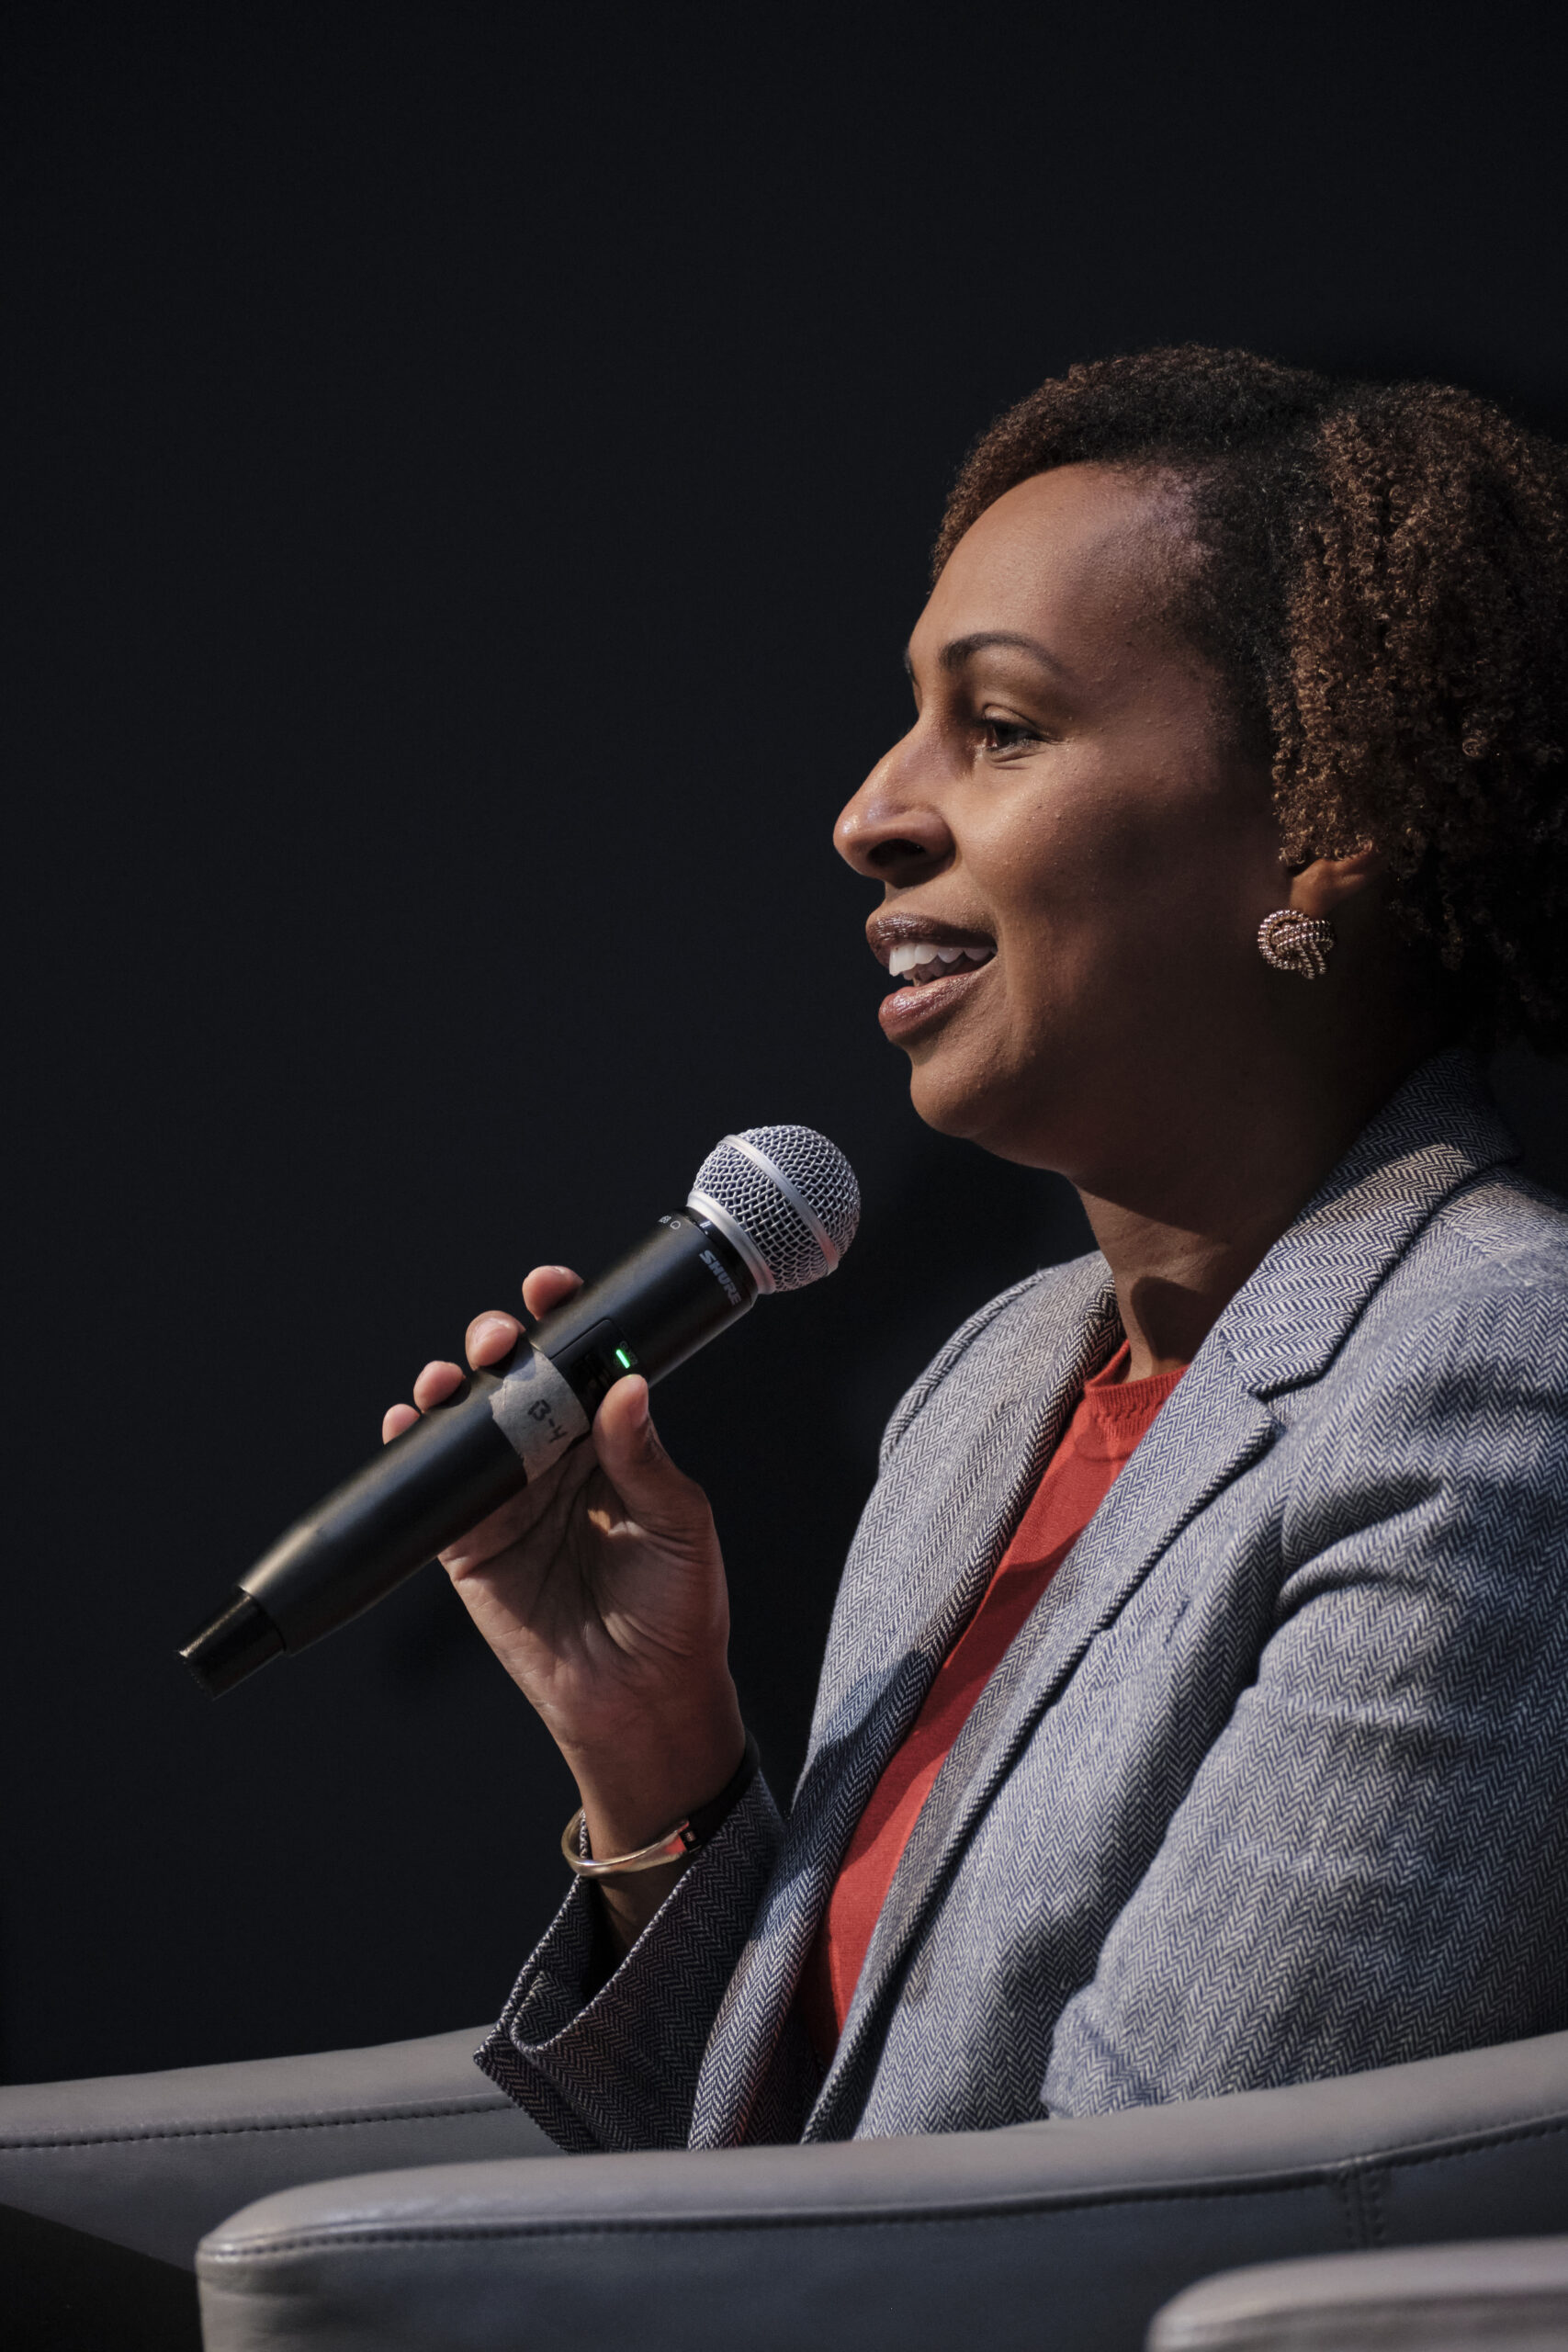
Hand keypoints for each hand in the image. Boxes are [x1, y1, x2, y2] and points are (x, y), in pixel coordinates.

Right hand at [383, 1267, 744, 1942]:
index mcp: (612, 1441)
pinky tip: (408, 1424)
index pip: (582, 1362)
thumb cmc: (677, 1612)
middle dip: (498, 1344)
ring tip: (451, 1379)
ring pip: (468, 1422)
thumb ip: (643, 1457)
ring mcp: (509, 1496)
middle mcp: (556, 1458)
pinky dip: (413, 1450)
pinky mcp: (469, 1542)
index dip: (562, 1318)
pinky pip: (433, 1488)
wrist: (639, 1701)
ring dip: (450, 1388)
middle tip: (499, 1340)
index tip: (551, 1287)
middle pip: (515, 1380)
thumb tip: (626, 1384)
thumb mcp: (679, 1525)